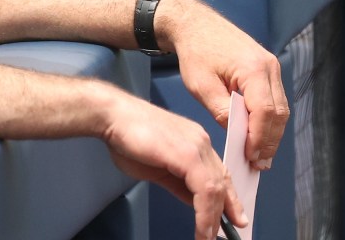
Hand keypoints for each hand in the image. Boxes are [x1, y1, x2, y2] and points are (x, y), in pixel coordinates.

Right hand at [102, 91, 248, 239]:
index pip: (219, 174)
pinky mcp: (188, 155)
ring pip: (216, 188)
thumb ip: (179, 184)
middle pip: (222, 182)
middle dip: (226, 211)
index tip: (232, 218)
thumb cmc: (127, 137)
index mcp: (195, 143)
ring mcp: (197, 147)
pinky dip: (205, 213)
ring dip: (213, 218)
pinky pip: (205, 190)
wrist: (112, 116)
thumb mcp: (157, 168)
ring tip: (208, 237)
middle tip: (225, 233)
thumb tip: (194, 201)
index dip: (228, 199)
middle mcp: (201, 143)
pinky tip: (202, 228)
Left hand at [158, 0, 289, 171]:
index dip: (260, 138)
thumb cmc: (194, 52)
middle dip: (270, 141)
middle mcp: (269, 66)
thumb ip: (221, 111)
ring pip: (281, 108)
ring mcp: (272, 66)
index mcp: (253, 68)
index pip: (265, 112)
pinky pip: (274, 99)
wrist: (194, 24)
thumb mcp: (201, 85)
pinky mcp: (268, 68)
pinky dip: (269, 119)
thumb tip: (238, 135)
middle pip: (278, 113)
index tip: (252, 158)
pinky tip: (258, 135)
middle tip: (259, 164)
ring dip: (271, 133)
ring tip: (260, 156)